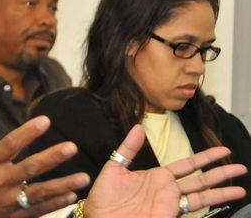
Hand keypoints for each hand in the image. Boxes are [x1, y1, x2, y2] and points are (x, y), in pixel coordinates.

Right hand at [0, 112, 90, 216]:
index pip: (10, 144)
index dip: (28, 132)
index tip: (45, 120)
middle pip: (30, 167)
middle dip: (52, 157)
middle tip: (71, 147)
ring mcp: (6, 203)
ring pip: (39, 192)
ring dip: (62, 184)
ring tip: (82, 177)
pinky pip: (36, 211)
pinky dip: (54, 205)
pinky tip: (70, 197)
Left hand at [85, 124, 247, 216]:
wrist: (98, 217)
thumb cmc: (104, 197)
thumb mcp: (115, 167)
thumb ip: (129, 147)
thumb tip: (139, 126)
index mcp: (157, 176)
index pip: (187, 164)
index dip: (205, 158)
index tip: (223, 151)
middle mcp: (168, 189)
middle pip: (201, 179)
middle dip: (221, 173)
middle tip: (241, 167)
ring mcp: (170, 203)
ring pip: (202, 195)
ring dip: (222, 190)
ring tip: (241, 187)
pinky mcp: (169, 213)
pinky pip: (192, 206)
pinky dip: (208, 204)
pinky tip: (222, 199)